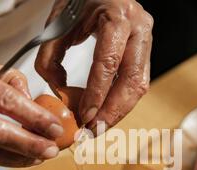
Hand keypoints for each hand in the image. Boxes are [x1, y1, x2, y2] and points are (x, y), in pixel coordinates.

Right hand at [0, 53, 63, 166]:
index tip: (55, 128)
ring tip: (39, 157)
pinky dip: (0, 159)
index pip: (3, 99)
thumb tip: (35, 102)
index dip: (34, 117)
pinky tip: (17, 157)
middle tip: (52, 150)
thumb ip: (7, 80)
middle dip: (30, 144)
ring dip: (18, 158)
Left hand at [35, 0, 152, 130]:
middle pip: (132, 80)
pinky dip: (122, 102)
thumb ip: (50, 57)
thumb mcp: (58, 22)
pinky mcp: (145, 51)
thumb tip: (60, 93)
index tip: (84, 116)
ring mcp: (146, 39)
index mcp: (117, 15)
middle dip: (112, 111)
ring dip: (119, 111)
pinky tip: (107, 113)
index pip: (109, 62)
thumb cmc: (79, 0)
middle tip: (94, 130)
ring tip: (99, 127)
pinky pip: (138, 82)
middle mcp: (139, 27)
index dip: (97, 94)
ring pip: (139, 86)